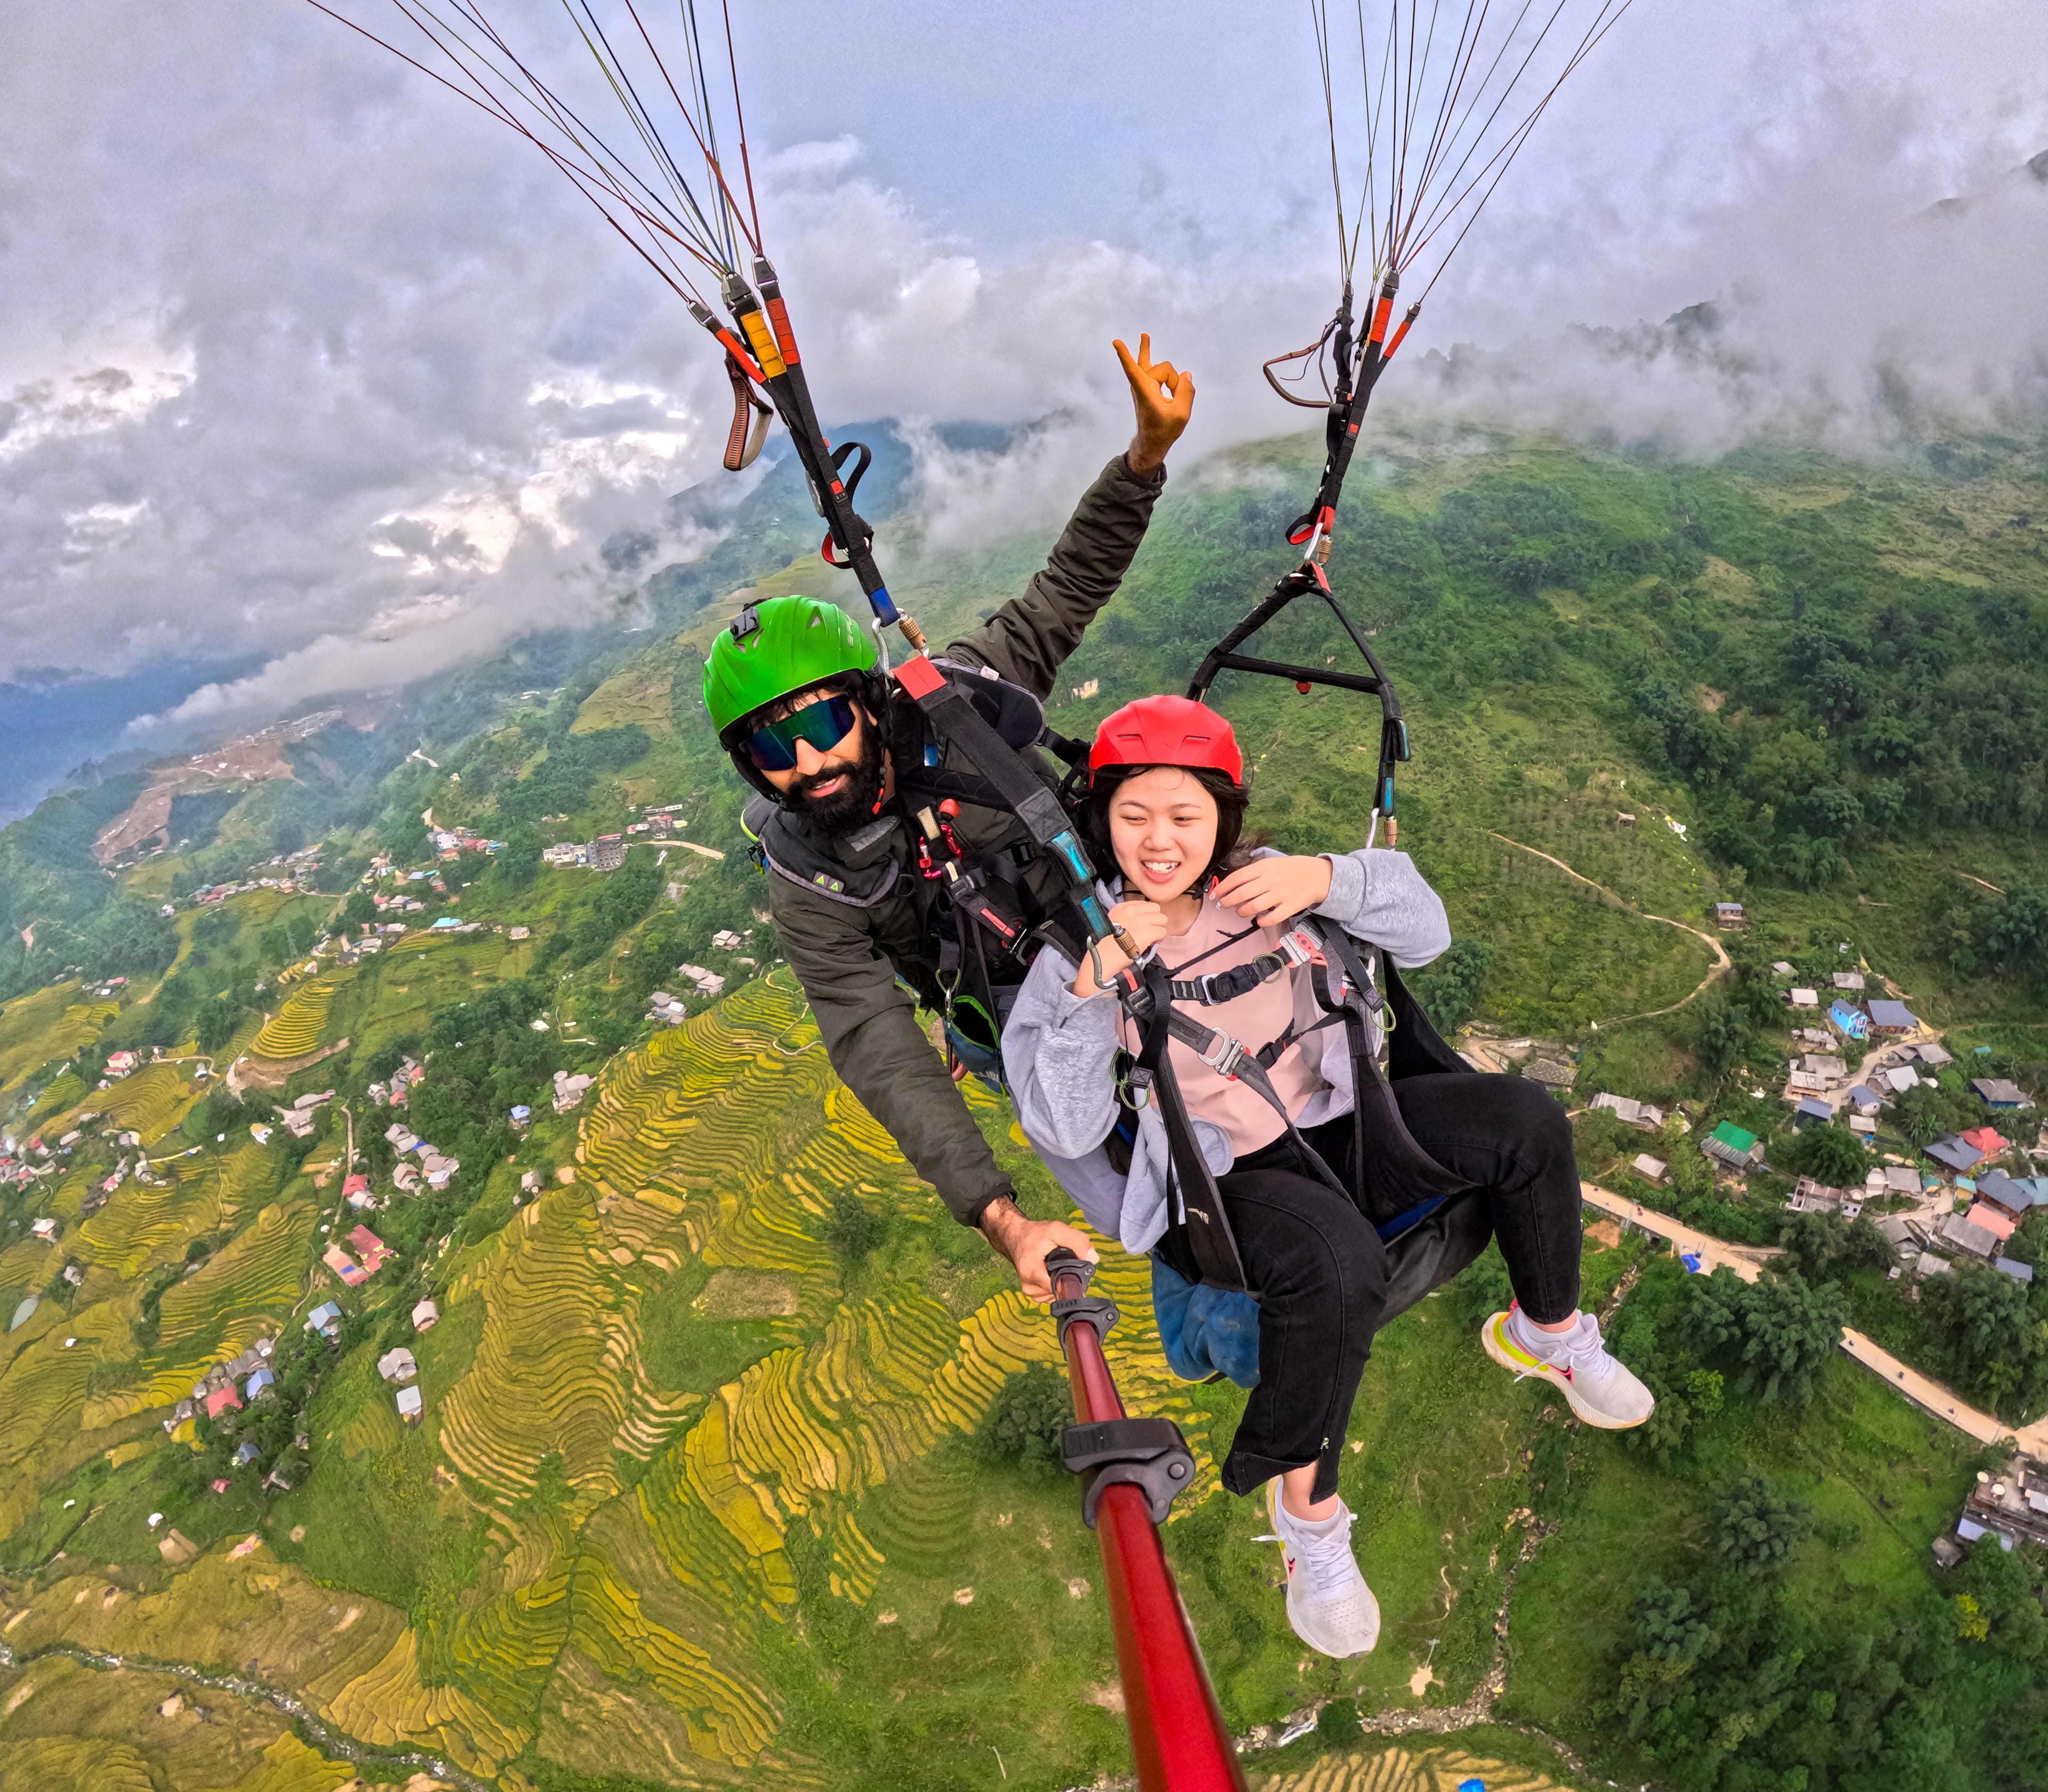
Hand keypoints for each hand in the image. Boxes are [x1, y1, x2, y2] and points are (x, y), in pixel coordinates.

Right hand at [981, 1198, 1098, 1303]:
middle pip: (1061, 1291)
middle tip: (1066, 1261)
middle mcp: (1030, 1288)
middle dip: (1068, 1278)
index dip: (1073, 1280)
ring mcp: (1031, 1293)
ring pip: (1057, 1293)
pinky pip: (1052, 1293)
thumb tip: (1093, 1259)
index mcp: (1033, 1274)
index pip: (1059, 1288)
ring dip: (1062, 1280)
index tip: (1077, 1271)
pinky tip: (1052, 1271)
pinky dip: (1056, 1283)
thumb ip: (1076, 1241)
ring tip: (1057, 1264)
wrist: (1016, 1238)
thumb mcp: (1056, 1229)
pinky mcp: (1034, 1294)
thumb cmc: (1035, 1234)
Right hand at [1072, 899, 1175, 995]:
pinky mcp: (1147, 931)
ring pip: (1162, 919)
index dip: (1147, 915)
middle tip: (1149, 931)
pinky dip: (1159, 938)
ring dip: (1158, 929)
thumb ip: (1126, 917)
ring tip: (1151, 938)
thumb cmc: (1107, 944)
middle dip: (1155, 920)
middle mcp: (1131, 910)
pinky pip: (1163, 931)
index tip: (1143, 924)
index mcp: (1122, 907)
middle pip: (1156, 909)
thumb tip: (1142, 921)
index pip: (1144, 904)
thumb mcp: (1113, 921)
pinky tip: (1151, 943)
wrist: (1104, 956)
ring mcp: (1140, 920)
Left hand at [1115, 334, 1193, 474]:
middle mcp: (1142, 385)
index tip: (1116, 342)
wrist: (1152, 441)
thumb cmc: (1164, 430)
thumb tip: (1186, 375)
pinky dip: (1147, 352)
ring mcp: (1144, 383)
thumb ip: (1186, 392)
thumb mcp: (1181, 414)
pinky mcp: (1147, 382)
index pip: (1134, 371)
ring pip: (1164, 369)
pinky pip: (1149, 363)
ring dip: (1173, 381)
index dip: (1125, 357)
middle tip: (1174, 400)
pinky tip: (1144, 337)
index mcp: (1146, 394)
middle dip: (1175, 382)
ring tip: (1172, 393)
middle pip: (1164, 368)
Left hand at [1211, 855, 1331, 927]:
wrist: (1316, 875)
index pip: (1237, 878)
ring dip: (1242, 911)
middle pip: (1242, 893)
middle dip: (1228, 901)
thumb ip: (1252, 873)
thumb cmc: (1289, 870)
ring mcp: (1281, 894)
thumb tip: (1230, 885)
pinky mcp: (1290, 907)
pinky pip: (1271, 918)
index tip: (1215, 895)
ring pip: (1254, 907)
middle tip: (1224, 905)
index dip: (1222, 888)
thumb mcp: (1270, 864)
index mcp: (1264, 867)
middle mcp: (1271, 880)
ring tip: (1240, 912)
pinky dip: (1261, 921)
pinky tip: (1258, 920)